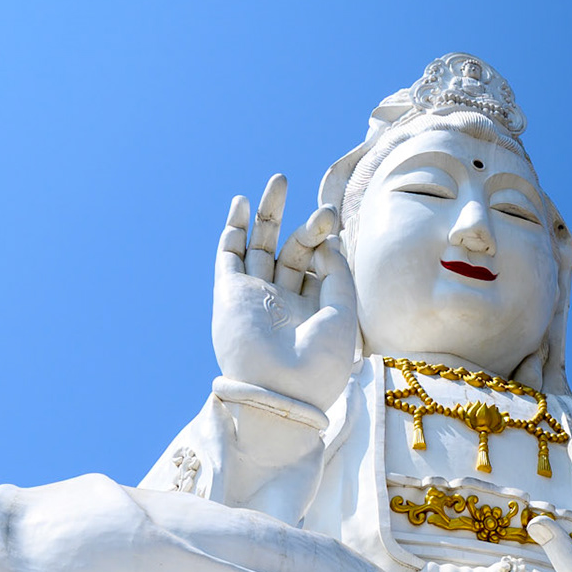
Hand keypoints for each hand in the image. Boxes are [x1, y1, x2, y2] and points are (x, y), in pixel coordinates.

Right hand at [213, 174, 357, 410]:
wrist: (283, 391)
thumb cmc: (320, 360)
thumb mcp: (343, 309)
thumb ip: (336, 269)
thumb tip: (326, 239)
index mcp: (314, 310)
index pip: (320, 264)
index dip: (328, 242)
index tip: (338, 234)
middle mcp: (283, 302)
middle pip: (292, 251)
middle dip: (307, 226)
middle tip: (323, 211)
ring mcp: (256, 297)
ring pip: (260, 246)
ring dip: (269, 214)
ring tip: (280, 180)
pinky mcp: (230, 295)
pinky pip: (229, 256)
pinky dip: (233, 229)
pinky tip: (242, 202)